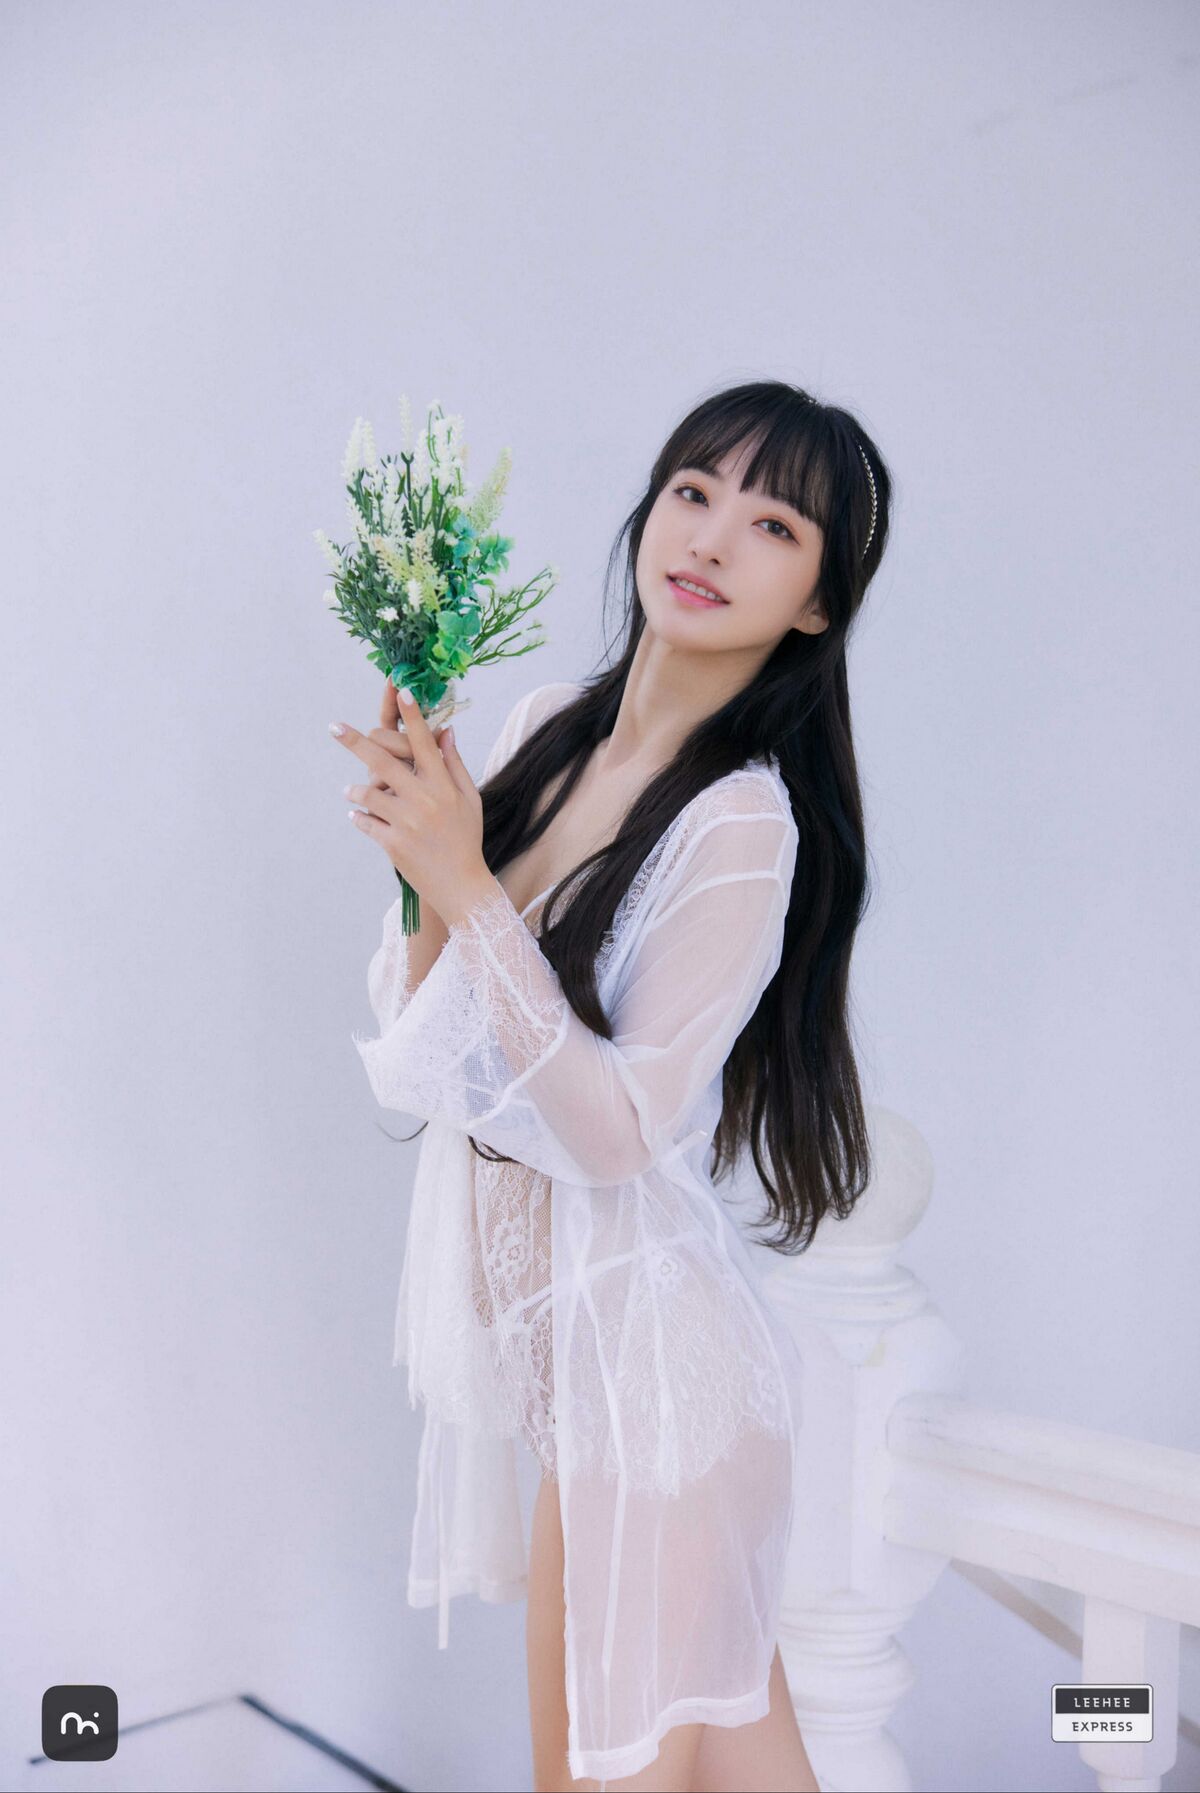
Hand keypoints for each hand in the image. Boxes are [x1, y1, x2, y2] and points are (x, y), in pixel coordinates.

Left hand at [332, 681, 488, 917]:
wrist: (462, 886)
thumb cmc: (467, 839)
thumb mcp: (470, 799)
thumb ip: (455, 765)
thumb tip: (446, 730)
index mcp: (443, 785)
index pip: (424, 741)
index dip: (412, 714)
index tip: (401, 688)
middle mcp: (423, 799)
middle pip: (382, 760)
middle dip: (354, 740)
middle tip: (333, 726)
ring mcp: (406, 822)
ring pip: (366, 792)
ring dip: (354, 791)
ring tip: (350, 793)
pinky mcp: (393, 843)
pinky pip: (365, 822)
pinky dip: (359, 818)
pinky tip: (358, 817)